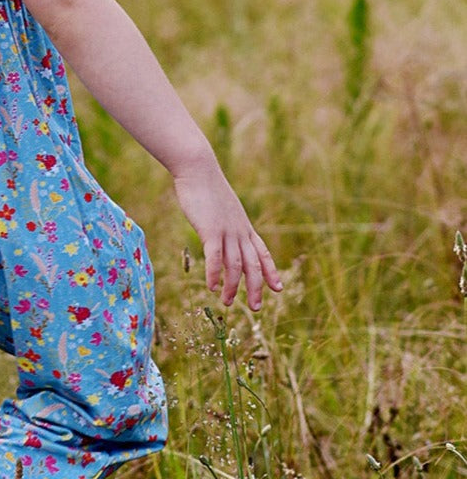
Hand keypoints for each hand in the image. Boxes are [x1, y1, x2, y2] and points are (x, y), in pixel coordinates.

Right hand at [173, 159, 281, 310]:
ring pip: (236, 265)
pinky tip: (212, 287)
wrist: (199, 169)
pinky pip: (215, 257)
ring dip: (234, 287)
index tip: (278, 288)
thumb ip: (224, 219)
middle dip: (257, 288)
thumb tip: (220, 225)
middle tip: (257, 308)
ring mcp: (227, 231)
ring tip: (228, 303)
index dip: (271, 271)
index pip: (263, 253)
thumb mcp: (221, 206)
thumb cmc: (206, 186)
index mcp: (244, 226)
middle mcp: (240, 231)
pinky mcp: (210, 230)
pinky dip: (214, 274)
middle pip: (254, 265)